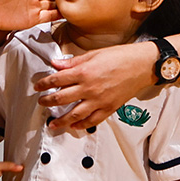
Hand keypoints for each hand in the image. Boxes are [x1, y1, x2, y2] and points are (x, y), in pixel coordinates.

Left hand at [35, 41, 154, 130]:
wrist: (142, 65)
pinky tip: (74, 126)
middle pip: (62, 98)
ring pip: (75, 114)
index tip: (37, 86)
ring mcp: (99, 100)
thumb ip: (73, 61)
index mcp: (84, 72)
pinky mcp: (109, 108)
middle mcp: (89, 88)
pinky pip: (92, 120)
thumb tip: (56, 63)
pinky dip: (82, 125)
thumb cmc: (120, 56)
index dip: (44, 83)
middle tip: (41, 103)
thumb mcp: (93, 54)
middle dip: (48, 101)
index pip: (57, 79)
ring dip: (61, 120)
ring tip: (52, 123)